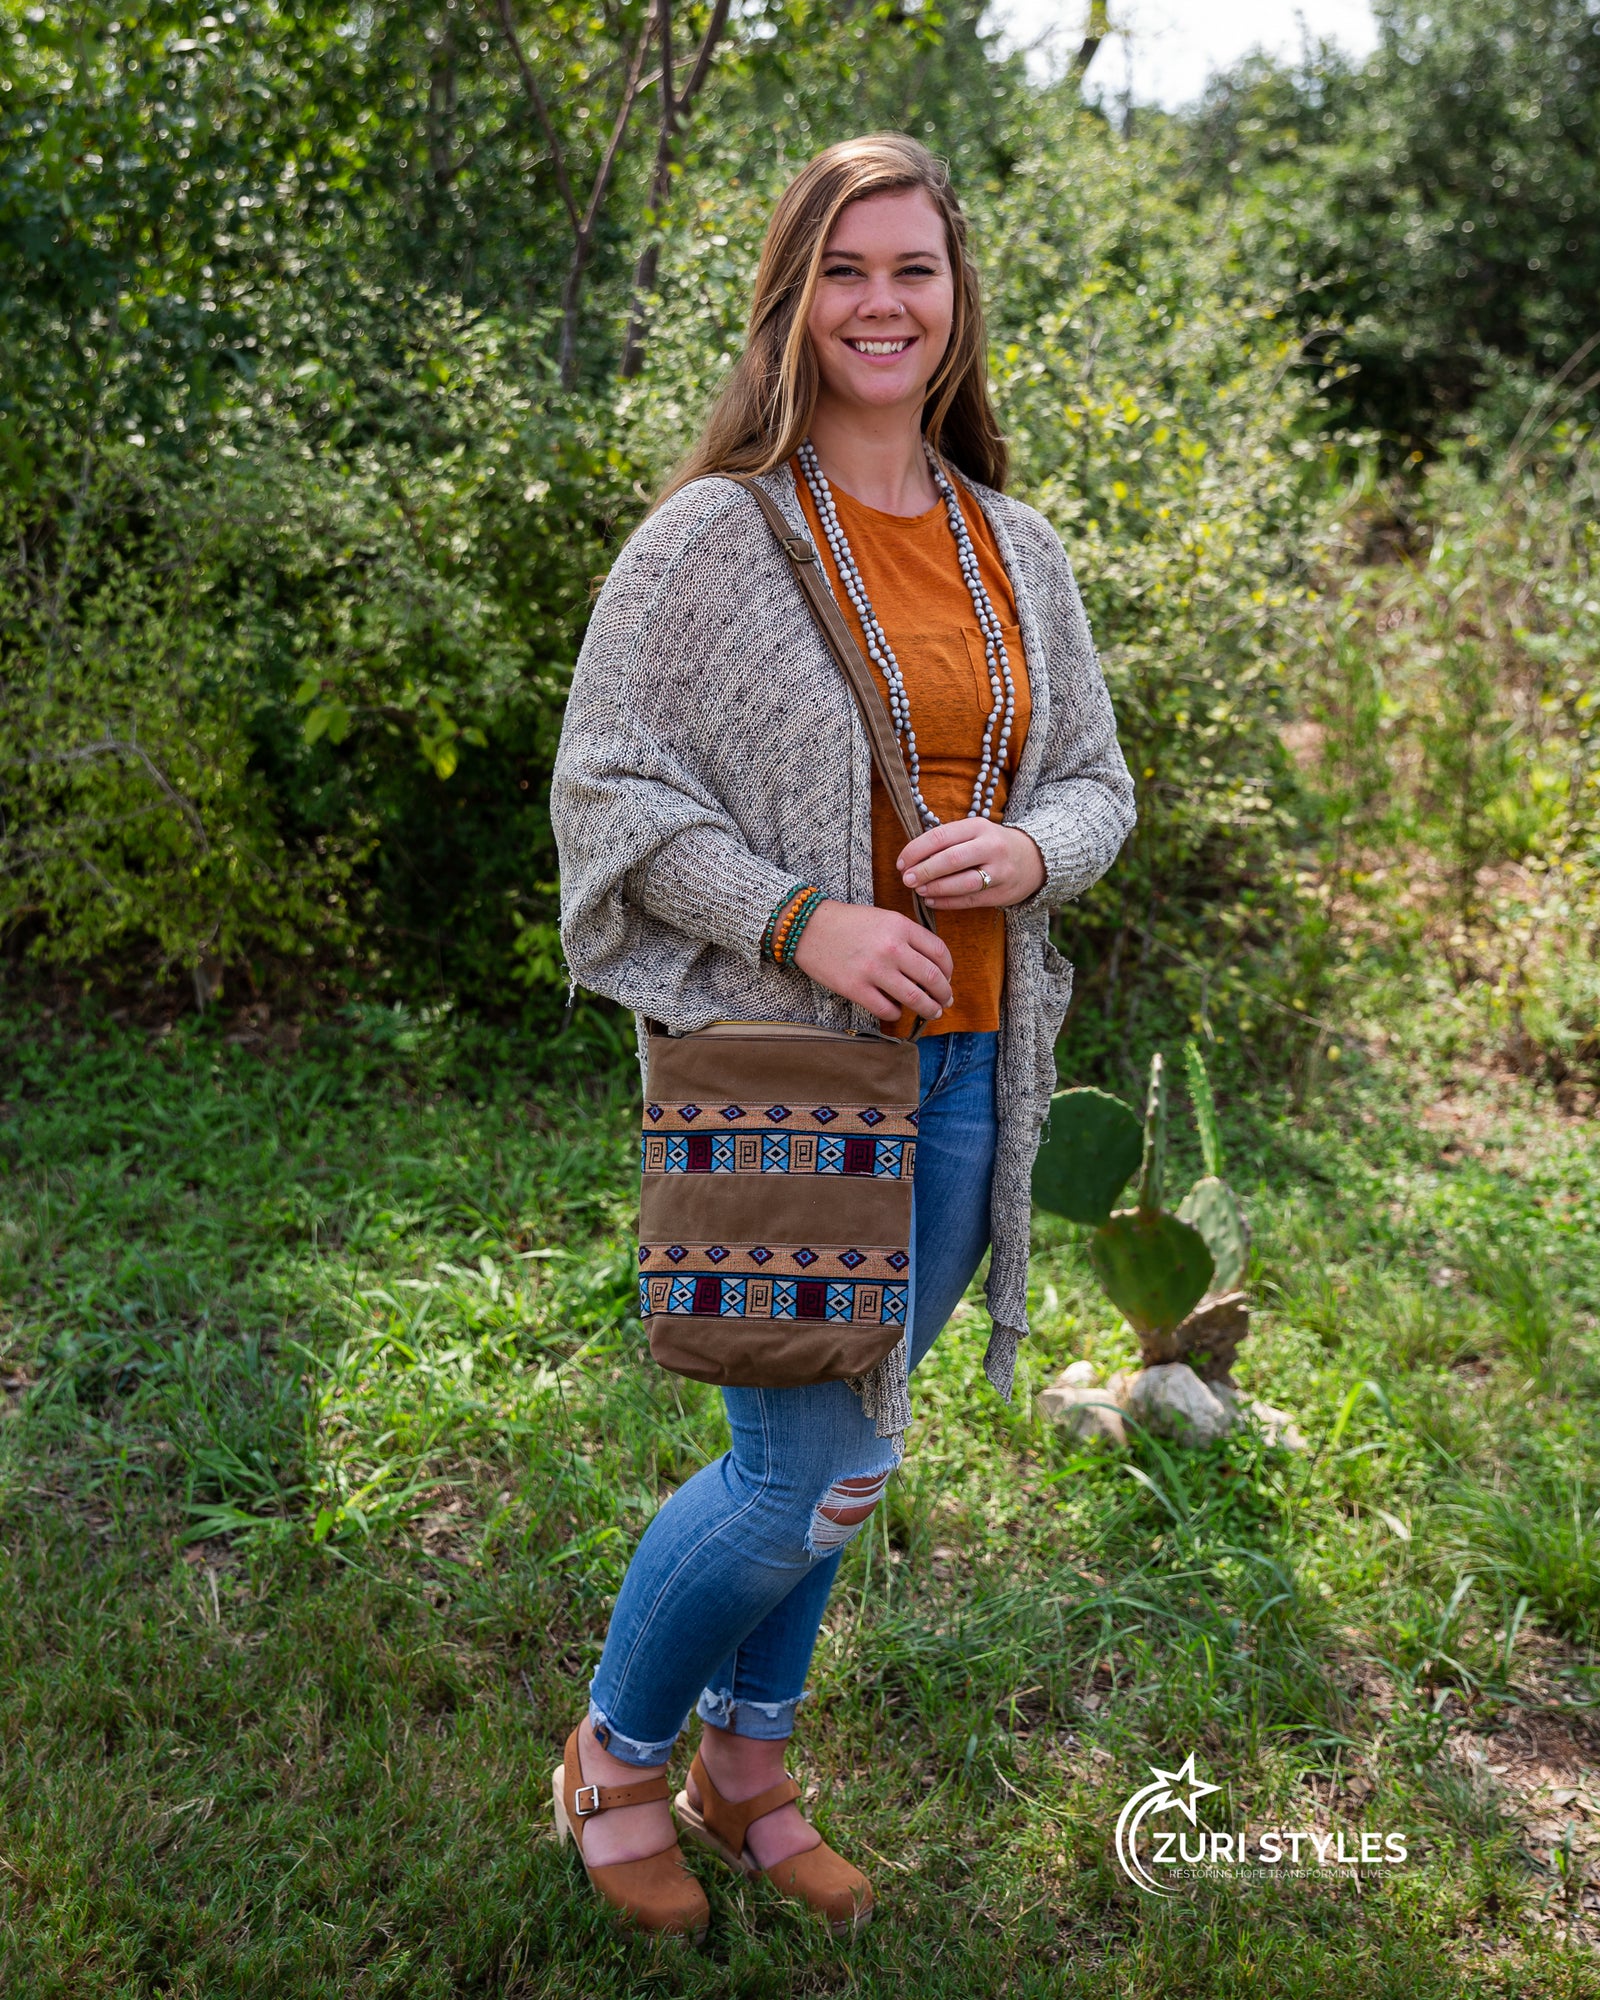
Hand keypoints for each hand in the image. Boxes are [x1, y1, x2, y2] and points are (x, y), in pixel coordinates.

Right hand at [793, 900, 954, 1022]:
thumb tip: (931, 967)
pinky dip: (896, 1014)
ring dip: (929, 1009)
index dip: (949, 970)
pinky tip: (895, 1010)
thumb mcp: (884, 918)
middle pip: (933, 979)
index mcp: (901, 926)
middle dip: (944, 994)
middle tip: (945, 1001)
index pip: (939, 953)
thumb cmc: (847, 922)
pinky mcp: (856, 988)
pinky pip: (888, 1010)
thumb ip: (908, 937)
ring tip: (931, 1012)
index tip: (947, 978)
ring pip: (915, 999)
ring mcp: (874, 970)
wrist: (807, 927)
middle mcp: (892, 948)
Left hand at [897, 819, 1045, 909]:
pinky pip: (970, 900)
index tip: (901, 862)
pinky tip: (932, 901)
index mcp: (978, 827)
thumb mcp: (974, 832)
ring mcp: (999, 871)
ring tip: (919, 891)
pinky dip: (947, 902)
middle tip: (906, 879)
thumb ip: (947, 841)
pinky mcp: (1002, 893)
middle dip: (924, 871)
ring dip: (935, 888)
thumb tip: (910, 859)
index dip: (916, 850)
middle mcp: (991, 847)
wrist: (1034, 859)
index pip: (941, 836)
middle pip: (951, 860)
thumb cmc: (991, 844)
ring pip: (962, 883)